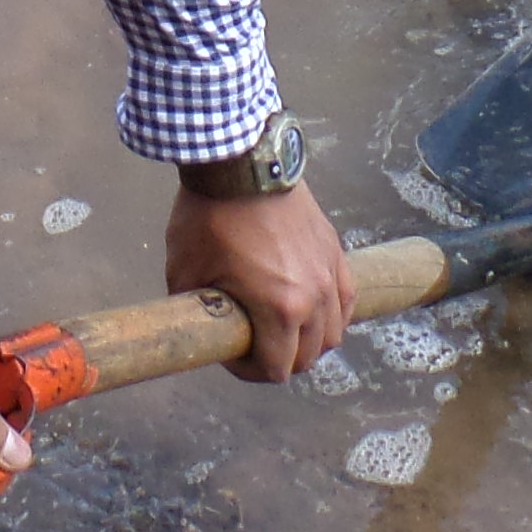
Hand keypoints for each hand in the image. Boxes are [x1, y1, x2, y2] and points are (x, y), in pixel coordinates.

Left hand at [167, 180, 353, 382]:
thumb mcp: (185, 275)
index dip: (248, 370)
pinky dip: (331, 313)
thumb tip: (205, 332)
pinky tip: (310, 307)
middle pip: (308, 357)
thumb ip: (201, 314)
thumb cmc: (210, 216)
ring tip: (280, 328)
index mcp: (280, 309)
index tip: (231, 352)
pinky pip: (346, 299)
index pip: (275, 369)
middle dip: (278, 359)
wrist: (240, 162)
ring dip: (308, 341)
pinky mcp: (334, 250)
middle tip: (252, 343)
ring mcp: (329, 272)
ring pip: (334, 333)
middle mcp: (314, 297)